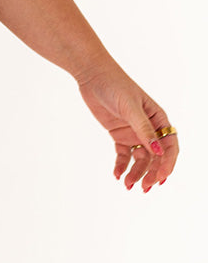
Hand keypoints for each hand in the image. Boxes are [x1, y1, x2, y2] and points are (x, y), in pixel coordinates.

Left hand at [77, 64, 178, 191]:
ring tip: (127, 184)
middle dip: (151, 173)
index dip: (167, 164)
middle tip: (144, 187)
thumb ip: (143, 130)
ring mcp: (133, 132)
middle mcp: (148, 128)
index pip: (169, 146)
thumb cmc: (115, 85)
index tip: (161, 178)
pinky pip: (123, 155)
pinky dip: (121, 166)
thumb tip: (158, 152)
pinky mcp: (119, 134)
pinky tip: (117, 174)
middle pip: (155, 157)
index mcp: (158, 119)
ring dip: (136, 173)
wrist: (92, 75)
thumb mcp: (130, 108)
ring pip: (140, 159)